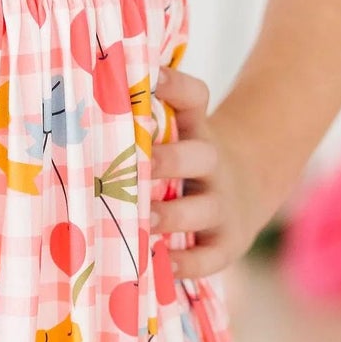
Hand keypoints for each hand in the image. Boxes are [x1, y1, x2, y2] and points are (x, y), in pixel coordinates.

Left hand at [149, 65, 269, 281]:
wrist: (247, 189)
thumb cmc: (187, 159)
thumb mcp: (179, 129)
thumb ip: (144, 117)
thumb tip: (93, 94)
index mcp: (196, 130)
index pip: (194, 97)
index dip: (175, 85)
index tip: (150, 78)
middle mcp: (212, 164)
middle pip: (199, 156)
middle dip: (169, 161)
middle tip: (136, 166)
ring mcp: (221, 205)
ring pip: (201, 209)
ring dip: (171, 215)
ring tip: (143, 221)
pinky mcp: (227, 243)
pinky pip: (208, 256)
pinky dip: (187, 262)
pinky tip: (162, 262)